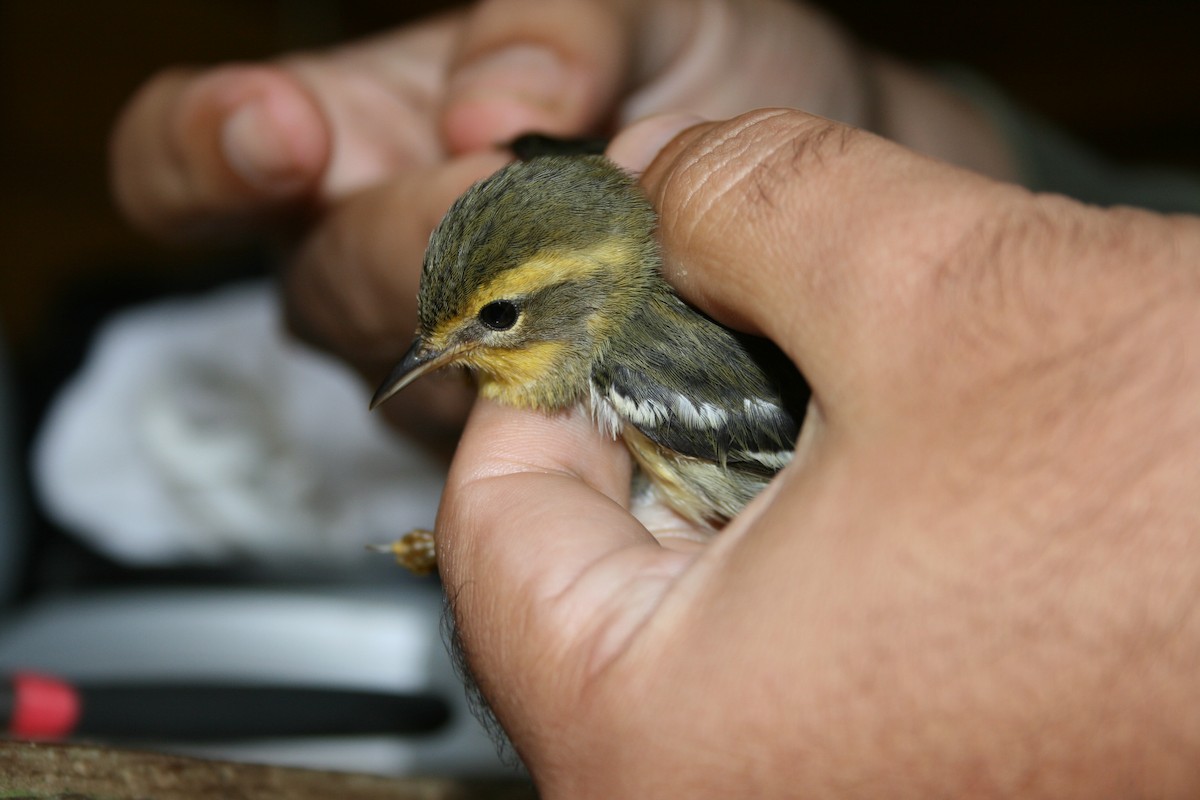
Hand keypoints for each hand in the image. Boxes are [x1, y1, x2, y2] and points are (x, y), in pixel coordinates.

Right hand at [109, 0, 1015, 446]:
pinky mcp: (532, 435)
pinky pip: (525, 440)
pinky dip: (581, 395)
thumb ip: (559, 25)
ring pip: (423, 375)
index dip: (202, 152)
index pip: (185, 163)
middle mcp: (380, 262)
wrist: (790, 179)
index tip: (281, 134)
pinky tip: (645, 354)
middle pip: (331, 283)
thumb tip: (493, 107)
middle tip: (510, 201)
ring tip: (602, 270)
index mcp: (355, 138)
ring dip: (503, 327)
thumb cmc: (690, 78)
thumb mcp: (636, 10)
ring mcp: (454, 358)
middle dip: (414, 243)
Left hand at [435, 110, 1199, 796]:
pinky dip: (816, 569)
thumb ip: (740, 201)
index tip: (600, 314)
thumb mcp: (932, 278)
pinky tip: (907, 495)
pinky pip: (793, 676)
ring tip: (846, 414)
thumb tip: (664, 190)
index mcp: (664, 744)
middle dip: (648, 434)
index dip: (539, 383)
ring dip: (740, 493)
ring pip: (691, 626)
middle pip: (584, 580)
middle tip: (723, 339)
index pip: (490, 527)